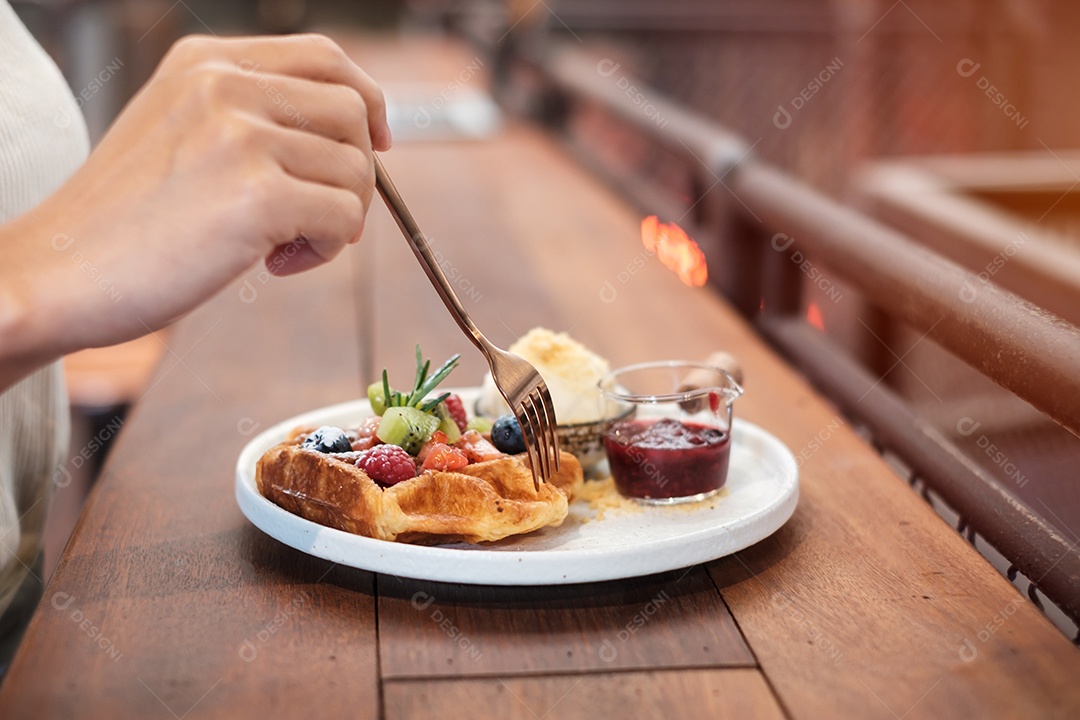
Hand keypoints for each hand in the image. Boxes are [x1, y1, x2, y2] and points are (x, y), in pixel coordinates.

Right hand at [0, 34, 390, 386]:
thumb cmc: (121, 220)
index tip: (375, 144)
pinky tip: (273, 265)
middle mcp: (225, 84)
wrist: (57, 273)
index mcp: (206, 61)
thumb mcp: (178, 131)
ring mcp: (241, 136)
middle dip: (355, 173)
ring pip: (355, 171)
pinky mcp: (257, 196)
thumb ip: (248, 116)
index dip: (367, 101)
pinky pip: (343, 217)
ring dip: (335, 220)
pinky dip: (324, 250)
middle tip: (314, 217)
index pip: (326, 57)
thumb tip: (345, 135)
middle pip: (353, 112)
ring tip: (280, 246)